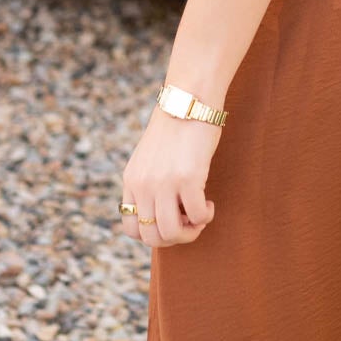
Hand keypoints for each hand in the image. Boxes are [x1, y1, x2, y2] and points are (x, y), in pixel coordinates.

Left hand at [119, 104, 221, 246]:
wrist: (188, 102)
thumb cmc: (176, 129)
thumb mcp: (151, 159)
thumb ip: (149, 183)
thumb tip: (165, 212)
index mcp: (131, 181)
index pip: (131, 229)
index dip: (153, 234)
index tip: (171, 220)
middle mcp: (143, 185)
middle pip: (151, 237)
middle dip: (175, 238)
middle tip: (189, 223)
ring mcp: (163, 183)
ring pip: (171, 233)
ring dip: (191, 231)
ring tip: (200, 215)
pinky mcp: (188, 179)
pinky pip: (196, 216)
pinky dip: (205, 216)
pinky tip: (209, 202)